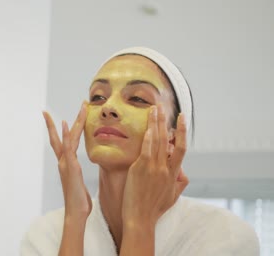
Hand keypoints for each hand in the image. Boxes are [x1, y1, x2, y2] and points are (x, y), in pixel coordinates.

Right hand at [43, 102, 91, 219]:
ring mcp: (66, 163)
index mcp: (66, 164)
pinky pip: (68, 148)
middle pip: (59, 138)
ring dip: (71, 123)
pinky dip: (66, 135)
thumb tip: (75, 170)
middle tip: (51, 110)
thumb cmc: (79, 201)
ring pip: (67, 138)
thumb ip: (75, 173)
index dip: (61, 130)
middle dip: (54, 124)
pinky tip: (65, 124)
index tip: (59, 118)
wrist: (76, 212)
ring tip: (78, 109)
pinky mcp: (71, 167)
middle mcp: (63, 161)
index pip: (61, 143)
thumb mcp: (78, 183)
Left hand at [122, 104, 188, 227]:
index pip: (181, 148)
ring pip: (157, 141)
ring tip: (153, 109)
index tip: (181, 118)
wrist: (141, 218)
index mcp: (174, 174)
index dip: (181, 131)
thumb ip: (179, 184)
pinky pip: (146, 150)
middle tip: (162, 106)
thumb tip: (184, 175)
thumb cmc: (154, 209)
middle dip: (165, 121)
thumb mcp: (172, 197)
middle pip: (168, 139)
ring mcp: (154, 168)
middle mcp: (166, 169)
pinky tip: (147, 127)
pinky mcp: (141, 169)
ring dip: (155, 123)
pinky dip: (147, 138)